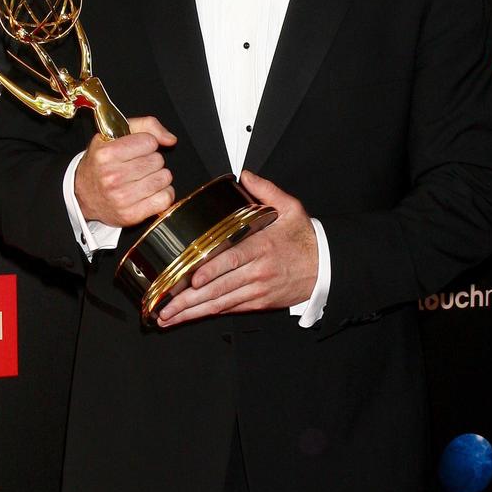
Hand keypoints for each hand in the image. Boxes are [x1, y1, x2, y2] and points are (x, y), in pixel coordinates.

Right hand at [74, 116, 175, 226]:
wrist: (83, 195)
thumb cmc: (101, 163)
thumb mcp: (115, 135)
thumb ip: (146, 126)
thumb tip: (170, 139)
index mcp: (106, 154)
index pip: (149, 141)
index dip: (147, 143)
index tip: (138, 149)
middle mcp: (112, 177)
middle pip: (157, 160)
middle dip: (152, 160)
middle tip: (138, 165)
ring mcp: (121, 198)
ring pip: (164, 178)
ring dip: (158, 176)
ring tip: (144, 177)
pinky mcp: (130, 215)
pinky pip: (165, 199)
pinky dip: (163, 193)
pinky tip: (151, 191)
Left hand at [157, 170, 317, 326]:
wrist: (326, 266)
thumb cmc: (305, 238)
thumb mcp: (291, 208)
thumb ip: (266, 190)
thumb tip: (245, 175)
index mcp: (262, 247)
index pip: (232, 260)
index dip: (211, 271)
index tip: (192, 279)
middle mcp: (257, 271)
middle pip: (219, 288)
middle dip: (189, 299)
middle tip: (164, 305)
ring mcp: (257, 290)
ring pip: (220, 303)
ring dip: (193, 311)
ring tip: (168, 316)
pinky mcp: (259, 302)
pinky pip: (231, 308)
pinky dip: (209, 313)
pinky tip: (191, 316)